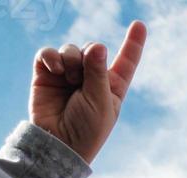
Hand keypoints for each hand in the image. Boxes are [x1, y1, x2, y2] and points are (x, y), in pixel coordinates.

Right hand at [29, 21, 145, 164]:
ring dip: (71, 60)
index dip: (133, 43)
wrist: (58, 143)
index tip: (140, 24)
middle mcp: (91, 78)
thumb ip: (98, 72)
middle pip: (92, 49)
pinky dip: (51, 56)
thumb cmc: (87, 129)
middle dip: (89, 56)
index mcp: (112, 87)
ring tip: (68, 80)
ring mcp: (68, 75)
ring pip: (71, 49)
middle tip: (82, 76)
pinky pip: (48, 53)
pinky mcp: (46, 74)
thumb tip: (98, 46)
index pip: (125, 61)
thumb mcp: (100, 101)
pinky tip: (55, 69)